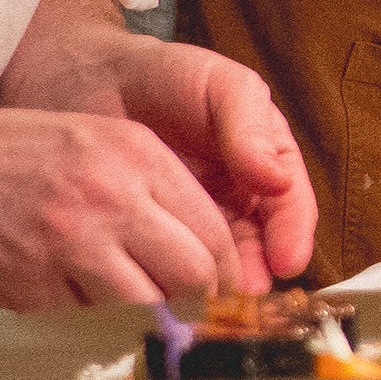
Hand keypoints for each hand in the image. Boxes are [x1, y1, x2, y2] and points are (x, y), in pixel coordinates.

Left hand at [0, 15, 311, 291]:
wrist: (88, 82)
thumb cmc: (162, 75)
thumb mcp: (217, 85)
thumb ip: (248, 124)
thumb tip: (276, 178)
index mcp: (265, 162)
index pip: (290, 206)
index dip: (292, 236)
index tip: (285, 263)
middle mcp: (240, 198)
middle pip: (261, 247)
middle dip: (256, 275)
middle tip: (242, 300)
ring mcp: (198, 221)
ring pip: (219, 265)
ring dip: (218, 288)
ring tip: (207, 304)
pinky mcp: (155, 238)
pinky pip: (172, 266)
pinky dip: (173, 284)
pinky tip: (167, 295)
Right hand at [0, 105, 263, 311]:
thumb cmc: (9, 156)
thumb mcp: (94, 142)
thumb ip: (150, 187)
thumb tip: (203, 251)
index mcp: (137, 155)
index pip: (213, 232)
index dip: (225, 274)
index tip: (223, 295)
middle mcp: (114, 196)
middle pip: (194, 274)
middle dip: (201, 307)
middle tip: (194, 322)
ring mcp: (74, 243)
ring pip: (150, 308)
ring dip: (154, 328)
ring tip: (148, 332)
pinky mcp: (36, 286)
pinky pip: (91, 325)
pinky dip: (100, 333)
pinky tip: (92, 323)